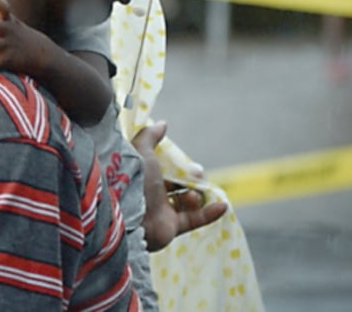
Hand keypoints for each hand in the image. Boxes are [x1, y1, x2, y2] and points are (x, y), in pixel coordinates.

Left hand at [133, 121, 227, 251]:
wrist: (129, 211)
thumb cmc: (134, 177)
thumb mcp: (141, 150)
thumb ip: (150, 135)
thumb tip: (162, 123)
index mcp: (144, 174)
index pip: (165, 169)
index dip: (178, 165)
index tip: (187, 161)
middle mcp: (152, 193)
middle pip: (178, 184)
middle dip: (191, 178)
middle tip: (196, 174)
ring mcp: (161, 211)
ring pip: (186, 201)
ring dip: (195, 195)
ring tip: (192, 194)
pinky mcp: (170, 227)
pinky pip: (194, 220)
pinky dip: (209, 213)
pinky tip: (222, 206)